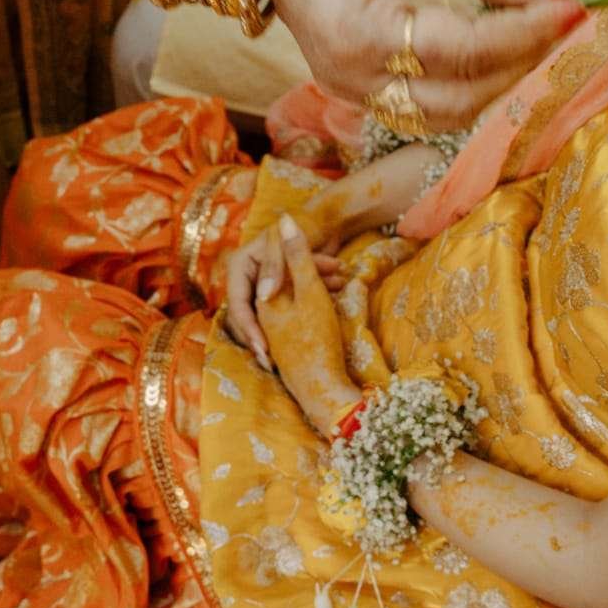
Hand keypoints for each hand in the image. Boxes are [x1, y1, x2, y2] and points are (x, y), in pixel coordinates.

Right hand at [226, 219, 346, 365]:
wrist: (328, 221)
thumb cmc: (306, 227)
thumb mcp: (288, 246)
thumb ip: (276, 268)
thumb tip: (263, 296)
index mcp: (241, 264)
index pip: (238, 303)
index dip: (249, 328)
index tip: (264, 349)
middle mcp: (247, 277)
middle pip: (247, 316)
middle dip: (262, 337)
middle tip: (272, 363)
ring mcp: (262, 285)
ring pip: (265, 317)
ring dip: (281, 330)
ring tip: (290, 352)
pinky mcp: (279, 292)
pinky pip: (281, 312)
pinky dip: (296, 319)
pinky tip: (310, 333)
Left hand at [255, 215, 361, 436]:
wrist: (327, 388)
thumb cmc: (316, 336)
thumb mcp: (309, 288)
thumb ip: (296, 255)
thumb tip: (285, 219)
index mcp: (262, 298)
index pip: (274, 260)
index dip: (295, 249)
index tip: (316, 243)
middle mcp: (265, 311)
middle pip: (286, 278)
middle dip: (311, 270)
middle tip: (340, 270)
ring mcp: (278, 326)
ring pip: (296, 291)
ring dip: (318, 281)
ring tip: (345, 277)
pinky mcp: (292, 336)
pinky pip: (302, 307)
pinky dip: (318, 297)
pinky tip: (338, 295)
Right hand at [267, 0, 586, 129]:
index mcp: (362, 32)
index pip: (466, 48)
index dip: (526, 29)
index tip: (572, 4)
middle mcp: (355, 78)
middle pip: (463, 96)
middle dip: (522, 59)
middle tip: (561, 19)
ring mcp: (352, 93)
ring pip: (449, 115)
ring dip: (499, 81)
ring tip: (533, 36)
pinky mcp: (356, 93)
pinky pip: (426, 108)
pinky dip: (469, 86)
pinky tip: (495, 52)